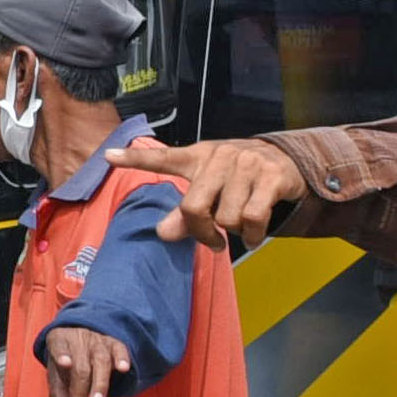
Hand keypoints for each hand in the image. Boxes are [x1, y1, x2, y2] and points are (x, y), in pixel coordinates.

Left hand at [39, 325, 130, 396]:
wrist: (83, 332)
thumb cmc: (66, 359)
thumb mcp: (55, 371)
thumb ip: (57, 391)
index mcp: (59, 341)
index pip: (58, 346)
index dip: (61, 355)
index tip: (65, 364)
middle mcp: (79, 340)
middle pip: (81, 367)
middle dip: (80, 392)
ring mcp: (98, 341)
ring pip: (101, 362)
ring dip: (99, 384)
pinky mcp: (114, 344)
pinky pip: (120, 350)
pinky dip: (122, 359)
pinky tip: (123, 369)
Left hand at [111, 134, 302, 250]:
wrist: (288, 162)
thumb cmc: (238, 179)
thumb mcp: (211, 191)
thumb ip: (184, 214)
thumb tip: (162, 234)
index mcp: (198, 156)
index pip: (163, 158)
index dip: (135, 159)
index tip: (108, 156)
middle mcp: (220, 156)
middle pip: (193, 207)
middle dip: (201, 231)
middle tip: (213, 240)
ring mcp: (246, 164)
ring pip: (226, 218)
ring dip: (234, 232)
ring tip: (241, 223)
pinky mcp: (271, 177)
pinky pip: (253, 219)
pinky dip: (253, 235)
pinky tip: (254, 233)